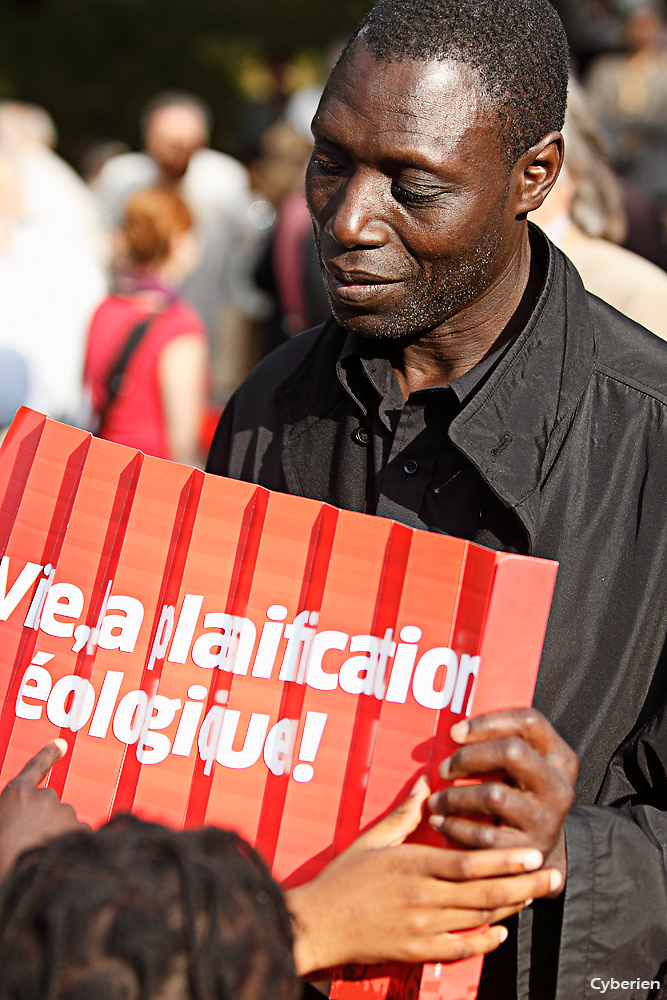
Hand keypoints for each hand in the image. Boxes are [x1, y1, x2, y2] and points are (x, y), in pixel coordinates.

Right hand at [0, 739, 88, 879]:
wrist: (13, 874)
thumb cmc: (3, 851)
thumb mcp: (4, 817)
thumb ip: (18, 811)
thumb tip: (29, 816)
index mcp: (17, 792)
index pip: (35, 767)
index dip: (48, 755)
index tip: (60, 745)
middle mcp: (43, 796)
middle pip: (51, 806)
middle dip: (46, 822)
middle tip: (32, 842)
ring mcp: (62, 811)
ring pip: (65, 822)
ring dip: (57, 834)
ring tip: (40, 852)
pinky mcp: (78, 828)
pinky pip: (79, 835)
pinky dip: (71, 845)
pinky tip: (55, 857)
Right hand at [286, 776, 562, 975]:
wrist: (317, 923)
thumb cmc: (342, 878)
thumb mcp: (372, 840)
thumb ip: (404, 813)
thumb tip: (427, 783)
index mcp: (412, 865)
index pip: (468, 862)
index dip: (504, 858)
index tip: (532, 852)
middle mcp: (422, 897)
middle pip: (483, 892)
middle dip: (522, 884)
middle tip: (552, 875)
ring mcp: (421, 927)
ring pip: (477, 918)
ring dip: (511, 908)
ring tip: (536, 895)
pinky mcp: (416, 950)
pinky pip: (459, 948)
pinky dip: (483, 941)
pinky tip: (501, 932)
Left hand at [427, 709, 577, 893]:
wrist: (541, 858)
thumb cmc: (521, 799)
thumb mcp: (527, 771)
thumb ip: (502, 746)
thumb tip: (454, 733)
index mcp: (560, 758)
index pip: (529, 721)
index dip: (488, 721)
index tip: (455, 732)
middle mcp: (559, 786)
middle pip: (511, 751)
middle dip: (468, 756)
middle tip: (444, 769)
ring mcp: (546, 820)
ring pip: (493, 795)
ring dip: (454, 796)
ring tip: (436, 800)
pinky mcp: (527, 850)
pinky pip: (483, 835)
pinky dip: (455, 826)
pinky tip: (440, 822)